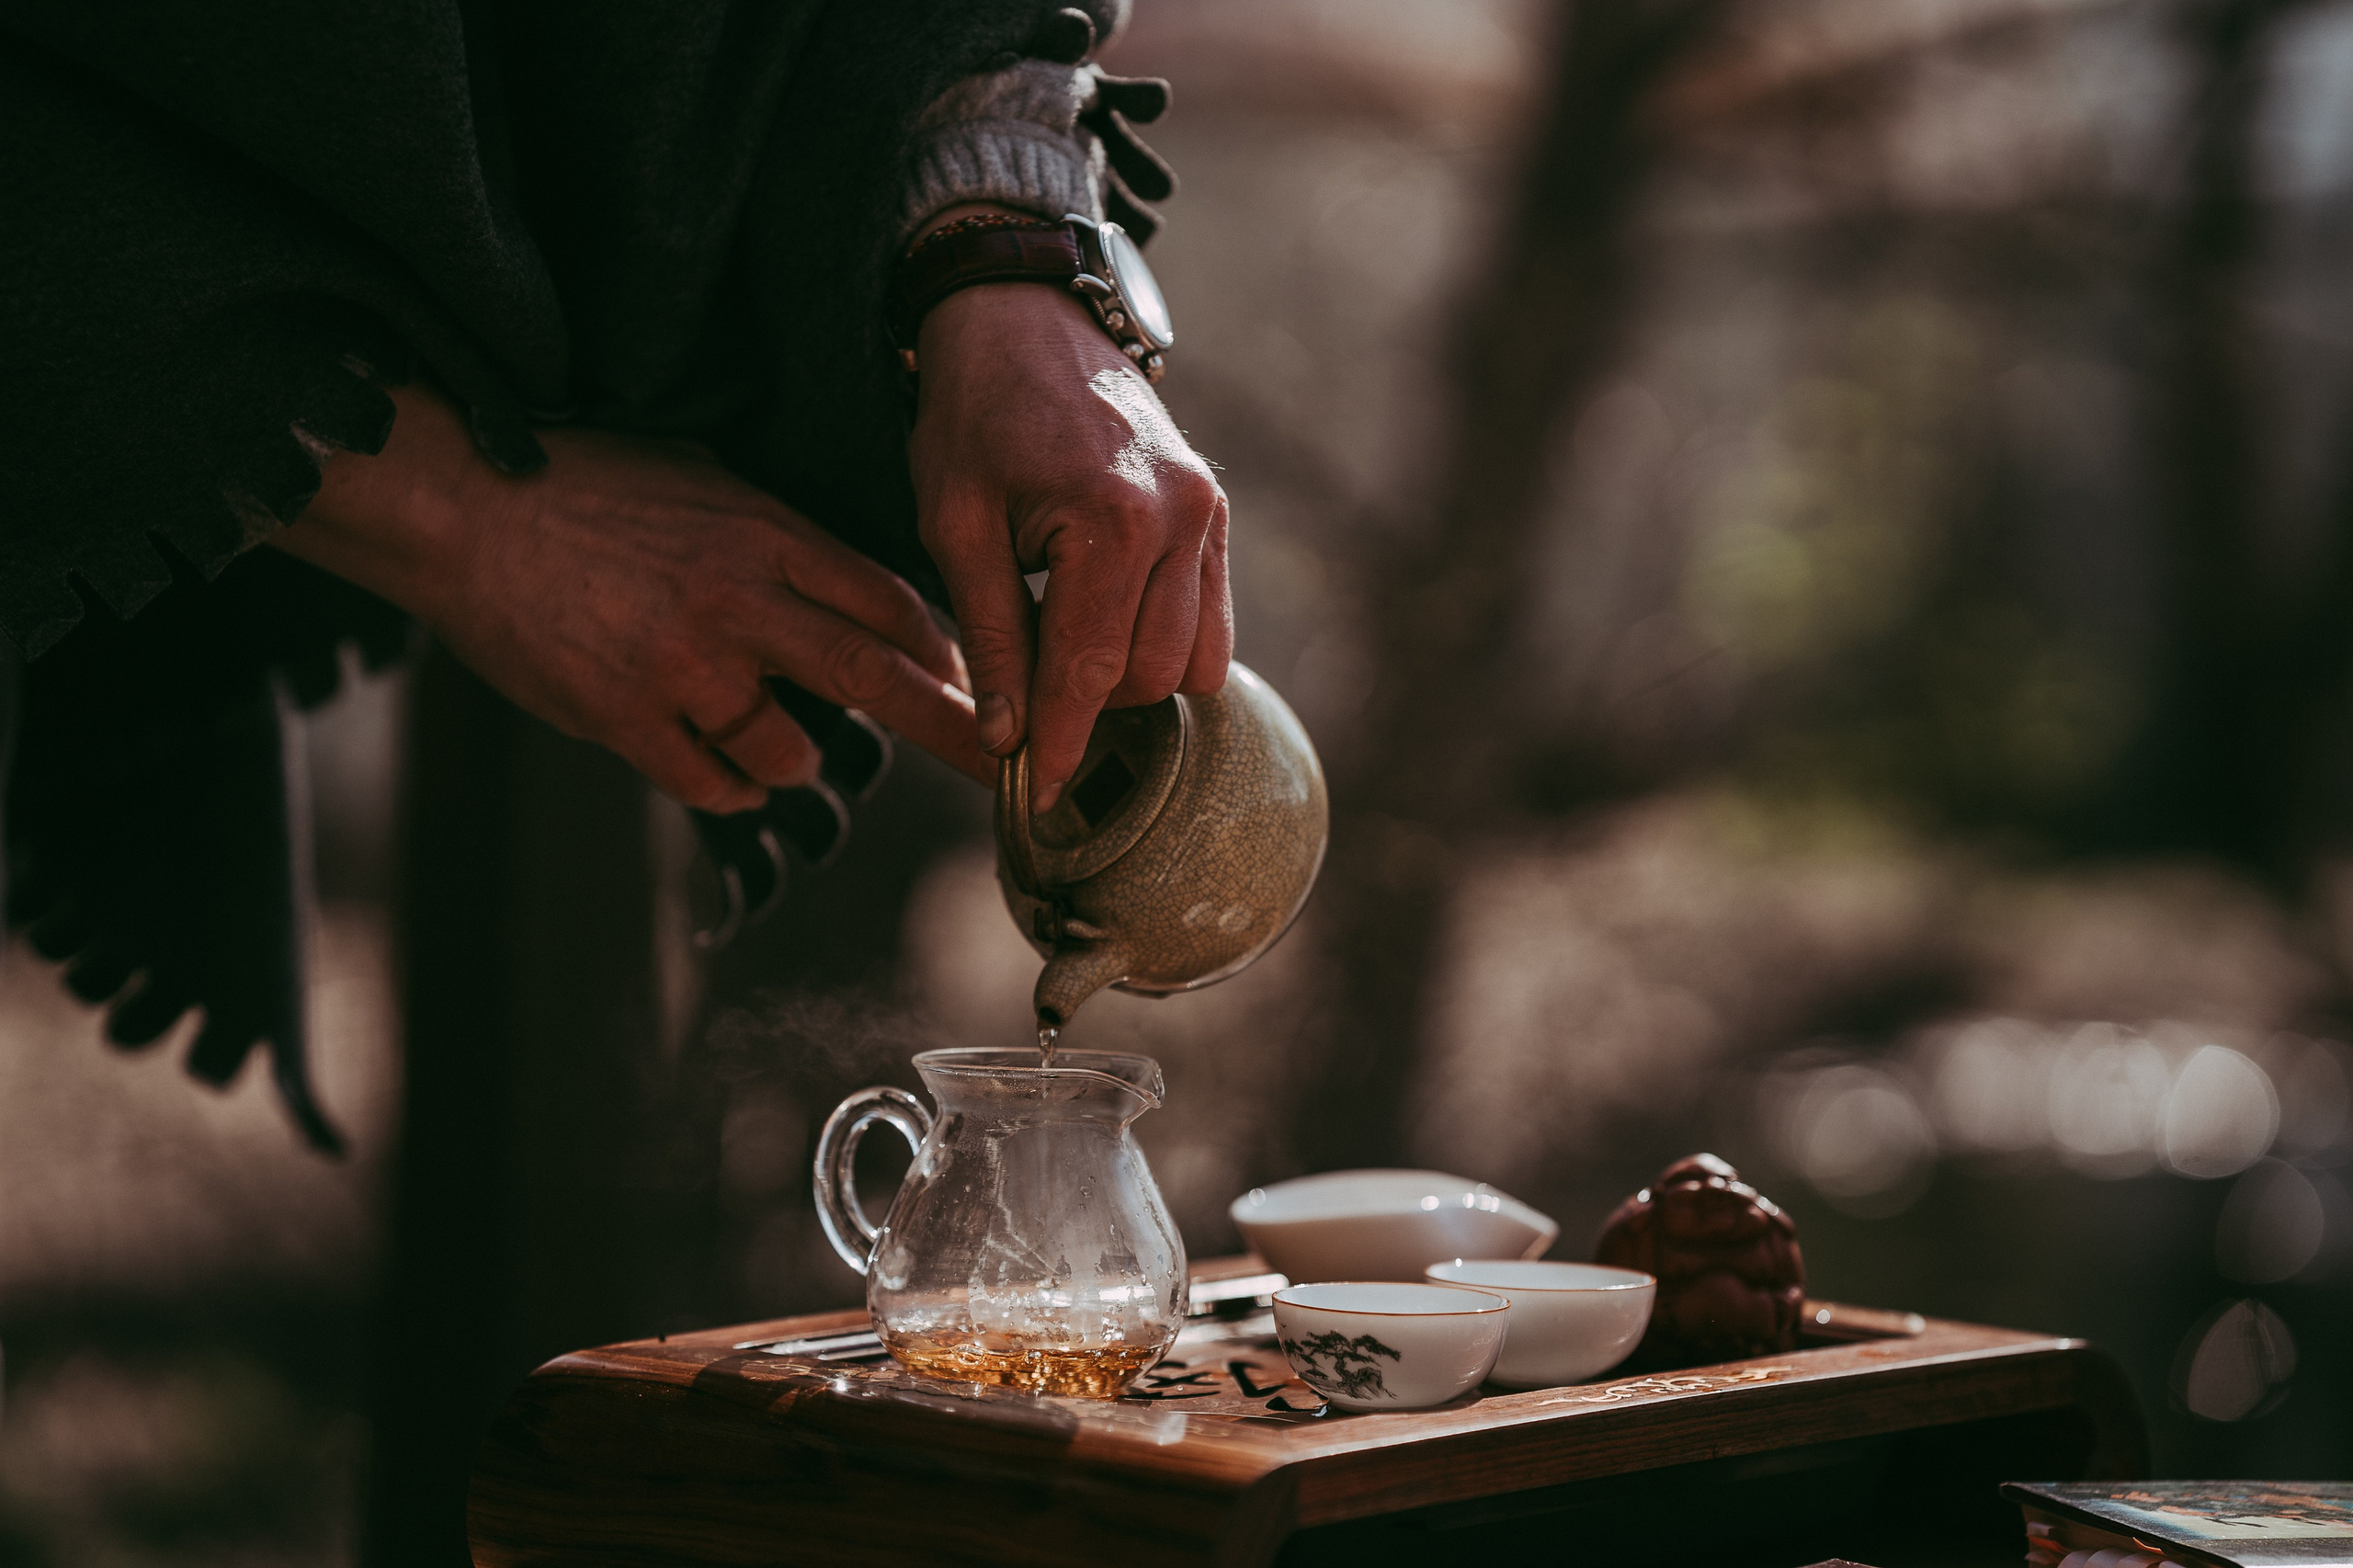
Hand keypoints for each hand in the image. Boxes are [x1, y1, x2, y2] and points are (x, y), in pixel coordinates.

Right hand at [278, 382, 990, 812]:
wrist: (464, 507)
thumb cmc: (584, 485)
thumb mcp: (704, 481)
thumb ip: (780, 540)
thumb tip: (858, 591)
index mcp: (766, 535)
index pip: (892, 604)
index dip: (946, 654)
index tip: (975, 684)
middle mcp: (739, 603)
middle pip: (878, 680)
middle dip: (953, 730)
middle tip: (1001, 768)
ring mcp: (682, 666)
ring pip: (791, 753)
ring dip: (800, 762)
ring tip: (782, 747)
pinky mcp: (624, 717)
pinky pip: (711, 785)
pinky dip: (730, 788)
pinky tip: (724, 772)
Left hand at [910, 276, 1231, 812]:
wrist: (1023, 317)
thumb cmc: (974, 415)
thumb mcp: (955, 527)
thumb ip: (990, 637)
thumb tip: (1008, 739)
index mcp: (1110, 521)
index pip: (1088, 671)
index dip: (1061, 744)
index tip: (1038, 798)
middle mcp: (1179, 518)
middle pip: (1147, 676)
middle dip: (1088, 707)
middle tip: (1027, 699)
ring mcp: (1208, 513)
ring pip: (1192, 660)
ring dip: (1129, 680)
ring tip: (1064, 656)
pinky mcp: (1217, 511)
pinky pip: (1212, 620)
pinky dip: (1165, 645)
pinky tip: (1109, 631)